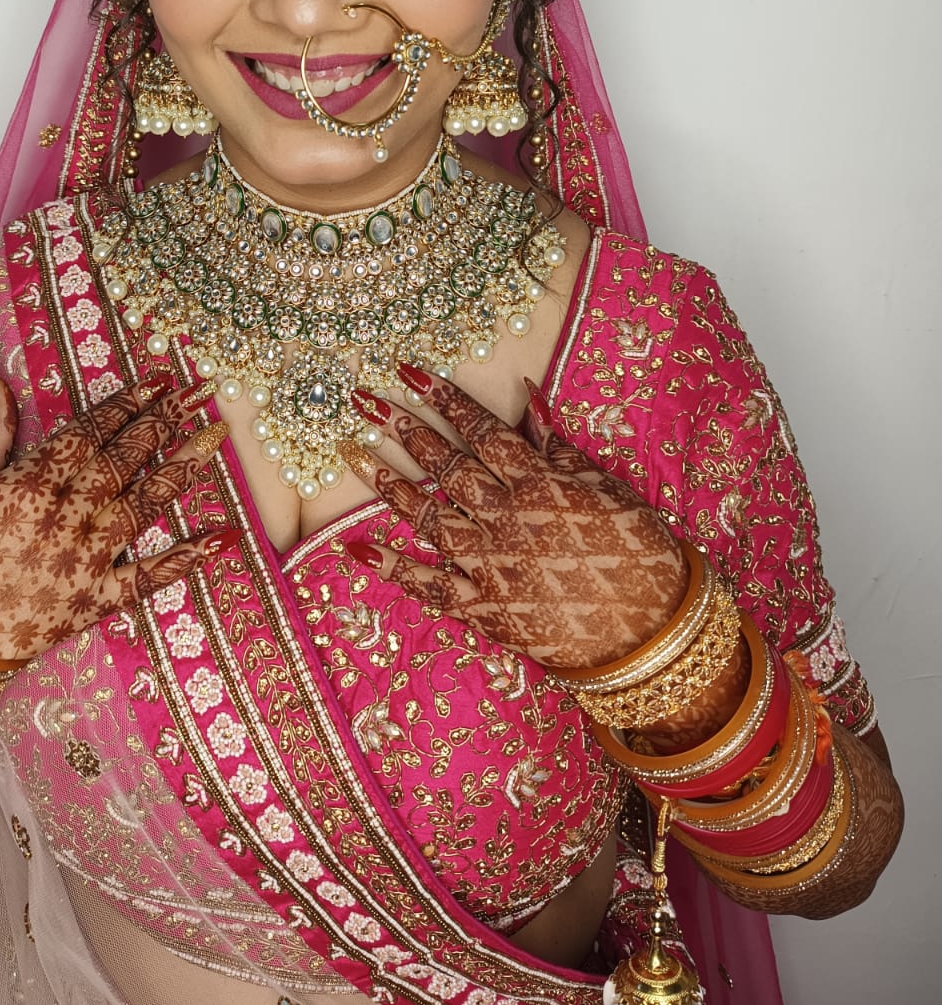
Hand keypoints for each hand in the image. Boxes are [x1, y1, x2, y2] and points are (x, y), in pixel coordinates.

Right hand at [0, 374, 234, 663]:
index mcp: (31, 482)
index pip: (91, 431)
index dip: (128, 402)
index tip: (159, 379)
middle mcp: (66, 515)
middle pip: (125, 458)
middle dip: (163, 421)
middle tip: (199, 393)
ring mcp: (85, 559)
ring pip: (145, 505)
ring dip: (182, 468)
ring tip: (216, 436)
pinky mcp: (94, 600)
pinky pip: (149, 578)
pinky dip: (189, 558)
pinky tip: (224, 536)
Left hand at [341, 366, 686, 670]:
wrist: (652, 632)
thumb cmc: (639, 552)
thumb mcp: (607, 487)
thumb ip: (559, 445)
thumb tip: (528, 393)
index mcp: (538, 483)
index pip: (481, 430)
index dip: (443, 399)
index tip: (408, 372)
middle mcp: (506, 518)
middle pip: (446, 465)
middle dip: (403, 428)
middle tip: (365, 400)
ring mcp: (490, 564)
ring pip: (428, 515)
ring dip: (387, 483)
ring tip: (352, 451)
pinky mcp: (483, 609)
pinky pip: (427, 586)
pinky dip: (390, 568)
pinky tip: (353, 547)